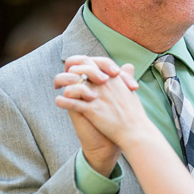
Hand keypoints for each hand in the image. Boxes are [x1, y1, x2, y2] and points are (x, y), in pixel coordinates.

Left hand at [54, 56, 138, 172]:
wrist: (135, 131)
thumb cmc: (134, 113)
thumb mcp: (130, 89)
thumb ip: (125, 76)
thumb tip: (127, 66)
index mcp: (112, 77)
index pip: (92, 62)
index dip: (81, 64)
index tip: (75, 70)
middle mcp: (104, 83)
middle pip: (80, 69)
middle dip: (70, 72)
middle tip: (62, 79)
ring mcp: (97, 96)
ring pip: (74, 83)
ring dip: (64, 84)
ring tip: (58, 88)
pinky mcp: (92, 109)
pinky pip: (72, 102)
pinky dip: (63, 101)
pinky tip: (58, 101)